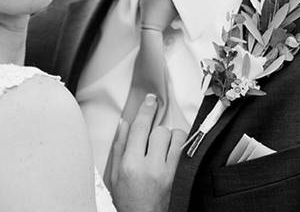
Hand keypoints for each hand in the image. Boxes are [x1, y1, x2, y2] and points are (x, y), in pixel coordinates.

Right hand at [108, 95, 186, 211]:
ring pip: (176, 138)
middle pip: (160, 131)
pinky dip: (180, 147)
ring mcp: (168, 173)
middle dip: (156, 131)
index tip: (150, 100)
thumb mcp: (114, 174)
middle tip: (151, 139)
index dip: (146, 110)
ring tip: (163, 147)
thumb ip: (119, 146)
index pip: (139, 128)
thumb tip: (124, 123)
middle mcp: (150, 167)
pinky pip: (185, 151)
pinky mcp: (179, 178)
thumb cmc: (127, 200)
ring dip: (171, 137)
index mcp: (130, 164)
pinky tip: (173, 152)